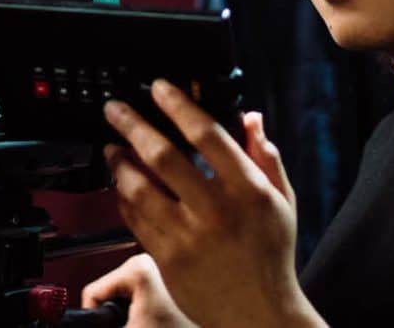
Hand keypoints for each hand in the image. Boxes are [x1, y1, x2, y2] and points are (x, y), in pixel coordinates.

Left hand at [101, 83, 324, 327]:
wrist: (259, 314)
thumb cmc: (271, 255)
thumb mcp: (282, 201)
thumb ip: (266, 156)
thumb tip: (251, 117)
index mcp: (248, 190)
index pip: (207, 134)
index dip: (178, 105)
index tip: (159, 88)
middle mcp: (216, 210)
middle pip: (163, 155)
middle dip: (132, 125)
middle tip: (115, 109)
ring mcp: (188, 237)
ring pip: (140, 188)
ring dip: (119, 162)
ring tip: (111, 148)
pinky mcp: (167, 260)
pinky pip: (135, 220)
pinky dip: (123, 197)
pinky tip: (120, 185)